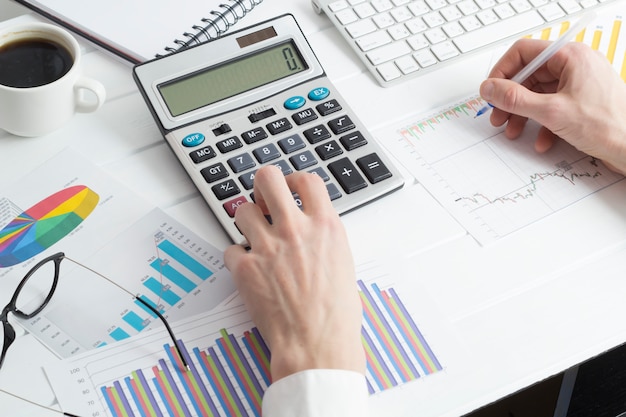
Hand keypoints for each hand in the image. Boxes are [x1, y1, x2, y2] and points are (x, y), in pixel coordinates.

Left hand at [224, 166, 365, 381]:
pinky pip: (230, 248)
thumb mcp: (344, 263)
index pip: (307, 180)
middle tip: (263, 199)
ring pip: (241, 210)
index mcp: (325, 226)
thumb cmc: (336, 315)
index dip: (294, 179)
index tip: (290, 186)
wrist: (317, 344)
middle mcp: (295, 229)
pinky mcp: (245, 268)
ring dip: (246, 221)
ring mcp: (267, 246)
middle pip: (268, 178)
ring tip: (254, 237)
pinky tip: (248, 268)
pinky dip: (237, 257)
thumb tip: (312, 230)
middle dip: (262, 185)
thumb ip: (324, 238)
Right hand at [479, 39, 625, 173]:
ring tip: (514, 130)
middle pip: (529, 75)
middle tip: (498, 115)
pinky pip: (552, 107)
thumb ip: (514, 99)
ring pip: (538, 94)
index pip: (524, 52)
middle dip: (511, 99)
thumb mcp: (550, 111)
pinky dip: (541, 123)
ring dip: (523, 114)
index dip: (502, 72)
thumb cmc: (608, 125)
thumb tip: (490, 89)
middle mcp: (575, 66)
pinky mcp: (581, 102)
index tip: (491, 91)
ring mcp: (579, 84)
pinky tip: (541, 139)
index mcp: (570, 56)